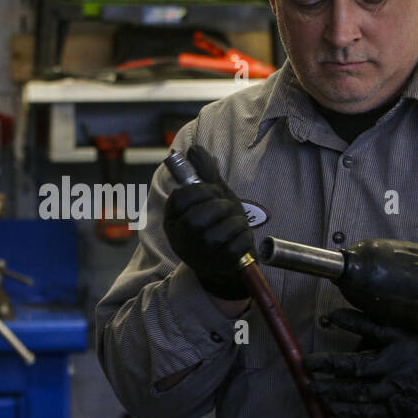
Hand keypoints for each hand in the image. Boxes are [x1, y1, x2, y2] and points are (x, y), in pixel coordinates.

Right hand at [163, 144, 253, 301]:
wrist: (226, 261)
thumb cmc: (216, 224)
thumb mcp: (210, 196)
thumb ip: (204, 173)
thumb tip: (193, 150)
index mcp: (173, 218)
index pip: (180, 198)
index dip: (201, 191)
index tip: (213, 191)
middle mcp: (180, 238)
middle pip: (197, 218)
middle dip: (220, 207)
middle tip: (227, 207)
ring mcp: (198, 255)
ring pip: (218, 234)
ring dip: (235, 222)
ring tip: (237, 221)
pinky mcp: (216, 268)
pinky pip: (234, 247)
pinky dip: (244, 237)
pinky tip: (243, 235)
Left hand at [302, 309, 417, 417]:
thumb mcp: (413, 334)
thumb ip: (379, 328)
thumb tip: (341, 318)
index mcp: (404, 342)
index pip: (375, 328)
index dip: (352, 322)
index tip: (331, 316)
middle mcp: (399, 367)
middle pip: (357, 366)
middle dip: (329, 364)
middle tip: (307, 363)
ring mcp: (397, 391)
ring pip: (357, 392)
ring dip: (331, 390)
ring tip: (311, 387)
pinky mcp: (396, 412)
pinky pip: (366, 413)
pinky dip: (345, 410)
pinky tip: (328, 407)